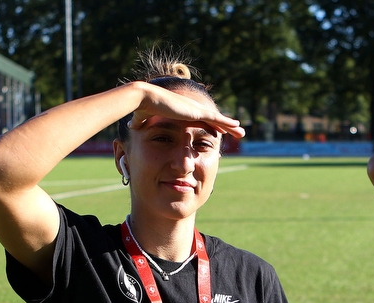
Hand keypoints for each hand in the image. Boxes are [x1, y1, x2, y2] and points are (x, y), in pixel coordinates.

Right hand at [129, 82, 245, 138]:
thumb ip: (141, 123)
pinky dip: (227, 124)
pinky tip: (237, 127)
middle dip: (225, 125)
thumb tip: (131, 126)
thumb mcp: (144, 118)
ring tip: (242, 132)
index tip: (218, 131)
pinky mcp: (197, 112)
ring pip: (218, 120)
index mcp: (182, 111)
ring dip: (231, 126)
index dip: (210, 125)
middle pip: (213, 119)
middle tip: (236, 131)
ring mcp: (196, 110)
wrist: (145, 98)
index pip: (200, 120)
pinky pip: (216, 120)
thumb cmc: (142, 107)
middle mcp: (192, 109)